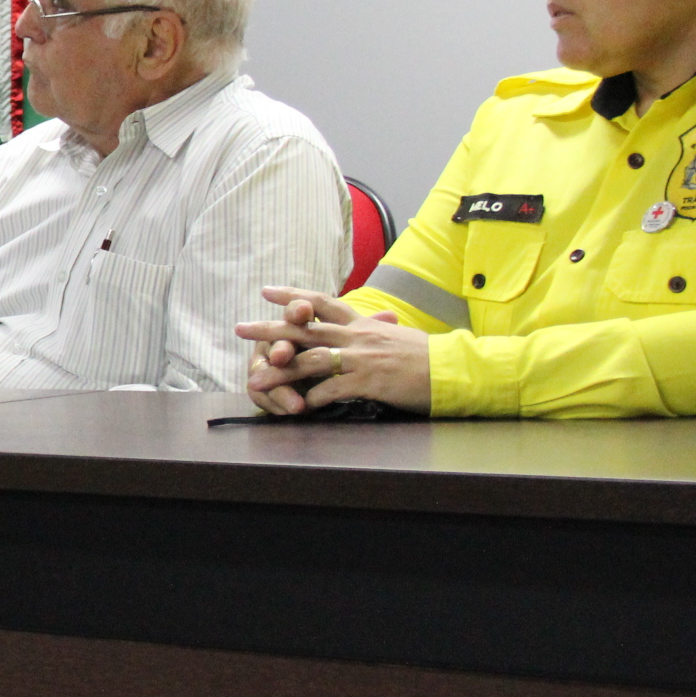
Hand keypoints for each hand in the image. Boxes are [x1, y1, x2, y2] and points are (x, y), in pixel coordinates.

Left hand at [236, 285, 427, 415]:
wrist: (455, 369)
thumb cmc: (428, 356)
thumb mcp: (396, 336)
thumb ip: (373, 331)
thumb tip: (366, 325)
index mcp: (362, 323)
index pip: (322, 302)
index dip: (293, 296)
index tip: (267, 291)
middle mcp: (357, 336)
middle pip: (305, 328)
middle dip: (270, 329)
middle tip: (240, 328)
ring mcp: (362, 358)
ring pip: (311, 360)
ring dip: (280, 372)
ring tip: (254, 379)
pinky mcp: (370, 382)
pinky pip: (333, 389)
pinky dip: (312, 398)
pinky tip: (296, 405)